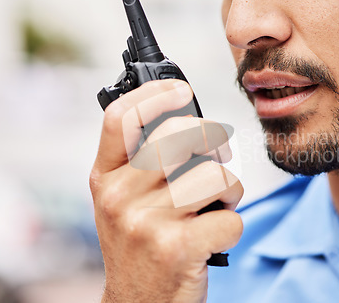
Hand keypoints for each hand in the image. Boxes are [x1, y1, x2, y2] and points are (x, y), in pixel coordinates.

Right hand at [89, 79, 243, 302]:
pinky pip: (230, 216)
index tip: (179, 90)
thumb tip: (187, 121)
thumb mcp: (124, 203)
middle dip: (212, 140)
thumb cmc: (140, 248)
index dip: (154, 94)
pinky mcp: (178, 249)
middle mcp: (121, 197)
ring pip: (214, 176)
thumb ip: (142, 165)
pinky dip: (232, 225)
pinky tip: (214, 236)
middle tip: (217, 156)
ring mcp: (148, 223)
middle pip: (180, 136)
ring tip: (216, 206)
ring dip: (229, 191)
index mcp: (106, 180)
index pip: (121, 119)